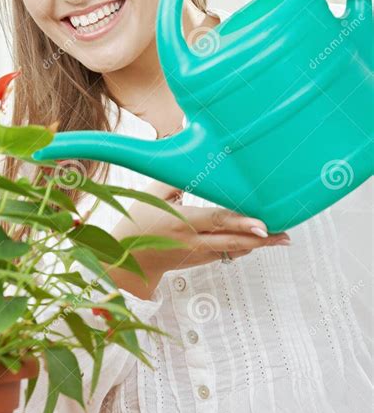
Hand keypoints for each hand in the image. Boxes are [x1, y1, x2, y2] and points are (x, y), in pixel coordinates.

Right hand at [111, 181, 290, 298]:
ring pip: (232, 251)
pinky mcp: (199, 261)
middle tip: (283, 235)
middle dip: (259, 239)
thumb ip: (175, 176)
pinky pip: (226, 255)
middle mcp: (191, 241)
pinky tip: (260, 241)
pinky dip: (243, 247)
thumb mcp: (152, 194)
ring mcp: (196, 254)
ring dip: (257, 245)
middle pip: (231, 242)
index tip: (262, 224)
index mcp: (180, 222)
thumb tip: (191, 151)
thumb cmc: (140, 219)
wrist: (128, 258)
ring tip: (281, 238)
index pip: (216, 222)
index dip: (240, 223)